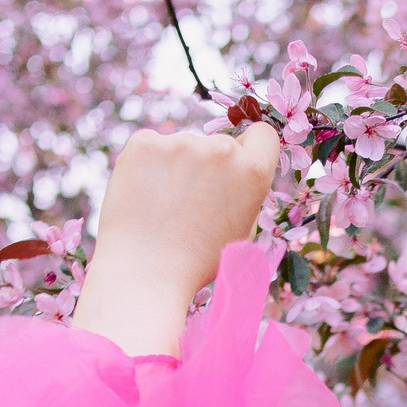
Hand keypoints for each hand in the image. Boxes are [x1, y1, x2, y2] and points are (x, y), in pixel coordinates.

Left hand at [88, 124, 282, 302]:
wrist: (145, 272)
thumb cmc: (197, 261)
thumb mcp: (242, 231)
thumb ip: (245, 192)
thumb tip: (235, 170)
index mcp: (253, 172)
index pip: (262, 134)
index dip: (250, 149)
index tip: (234, 168)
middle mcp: (221, 150)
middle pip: (220, 144)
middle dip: (209, 166)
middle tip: (190, 204)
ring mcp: (180, 142)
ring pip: (183, 147)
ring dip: (177, 167)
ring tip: (164, 207)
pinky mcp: (144, 142)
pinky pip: (152, 146)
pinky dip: (148, 165)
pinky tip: (144, 195)